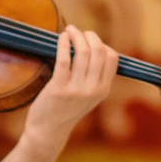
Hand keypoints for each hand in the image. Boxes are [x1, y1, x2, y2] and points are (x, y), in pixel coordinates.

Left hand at [17, 26, 119, 154]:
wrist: (48, 131)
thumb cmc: (67, 109)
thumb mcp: (89, 97)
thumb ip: (96, 77)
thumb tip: (96, 47)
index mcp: (103, 90)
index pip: (112, 58)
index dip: (102, 44)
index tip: (90, 41)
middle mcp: (93, 90)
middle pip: (99, 51)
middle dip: (89, 35)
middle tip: (78, 31)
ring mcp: (76, 89)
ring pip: (83, 52)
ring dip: (76, 35)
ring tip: (69, 30)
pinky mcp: (59, 88)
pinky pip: (65, 58)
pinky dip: (64, 43)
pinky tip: (62, 37)